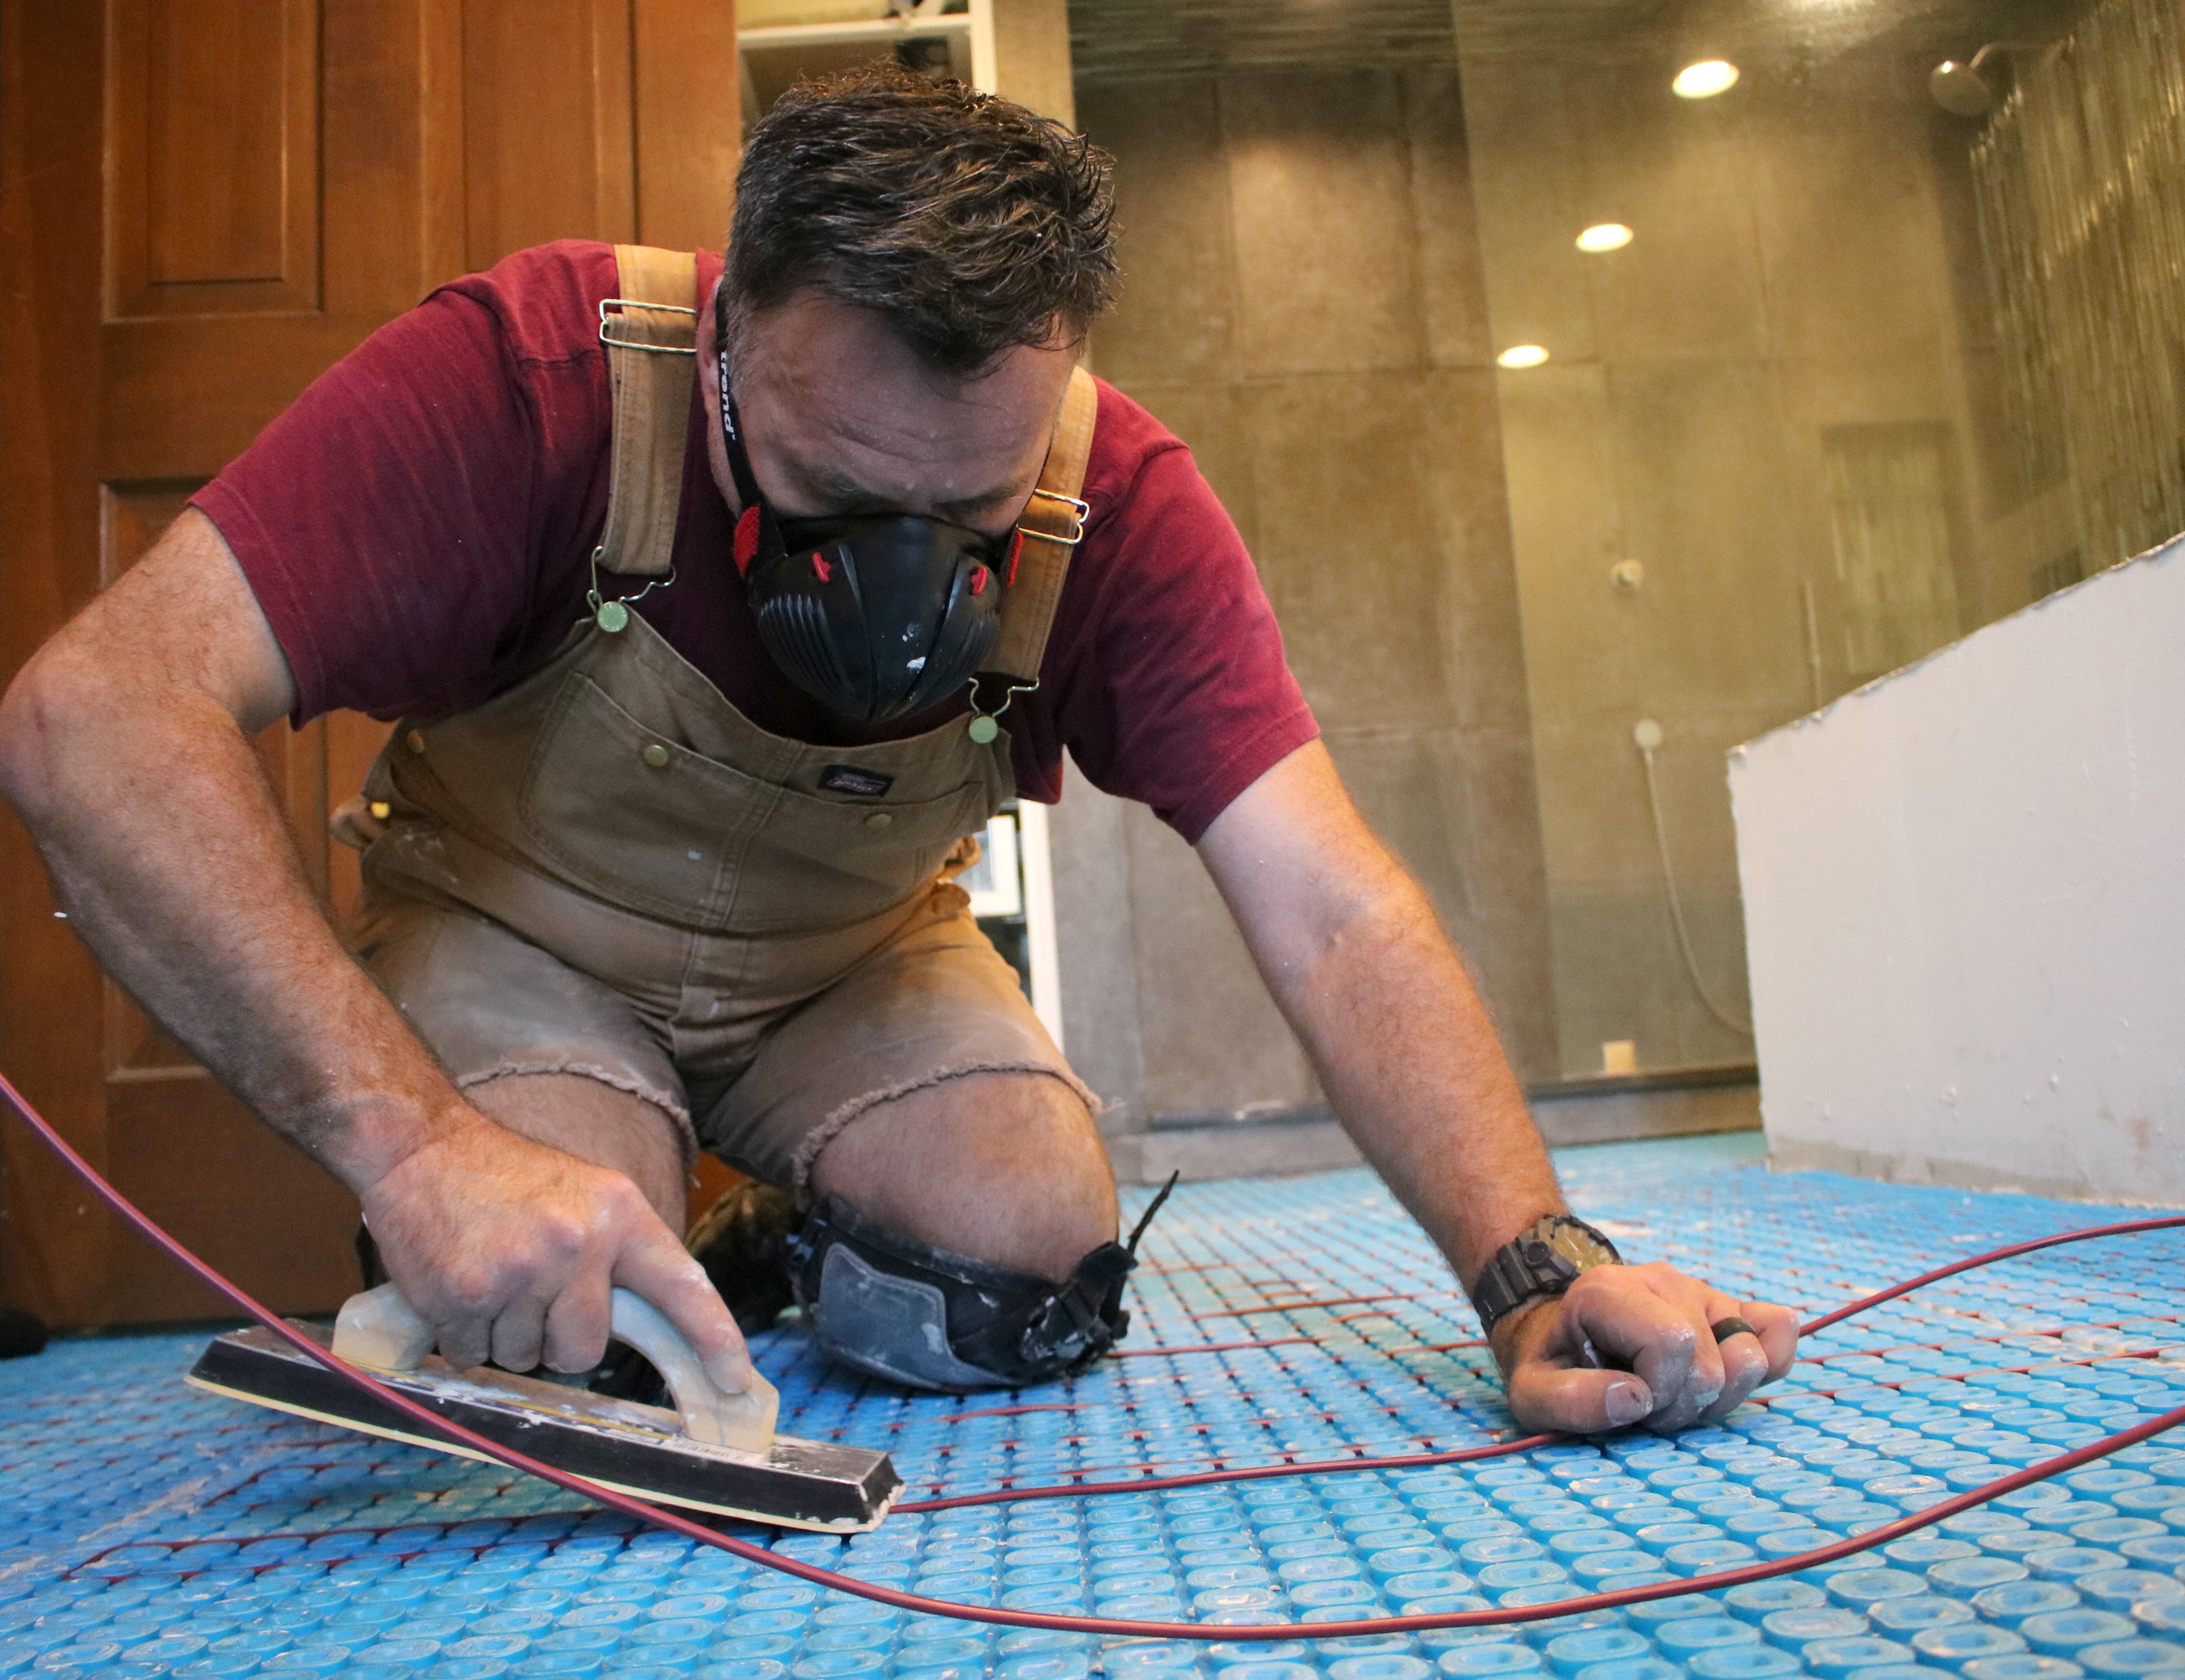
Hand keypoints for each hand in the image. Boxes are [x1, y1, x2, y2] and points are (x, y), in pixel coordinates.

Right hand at [357, 1112, 754, 1393]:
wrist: (423, 1148)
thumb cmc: (509, 1180)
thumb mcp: (588, 1197)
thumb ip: (619, 1258)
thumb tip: (649, 1329)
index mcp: (620, 1215)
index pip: (682, 1286)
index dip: (716, 1340)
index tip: (737, 1382)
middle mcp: (578, 1243)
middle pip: (586, 1350)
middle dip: (558, 1338)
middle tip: (531, 1291)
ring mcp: (520, 1271)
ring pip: (527, 1358)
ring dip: (507, 1335)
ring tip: (492, 1276)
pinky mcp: (465, 1295)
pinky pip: (475, 1357)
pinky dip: (465, 1336)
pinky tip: (458, 1287)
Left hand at [1491, 1261, 1798, 1433]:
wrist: (1564, 1329)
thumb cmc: (1551, 1364)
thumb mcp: (1532, 1393)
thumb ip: (1570, 1402)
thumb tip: (1635, 1398)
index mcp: (1608, 1292)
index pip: (1672, 1345)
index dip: (1657, 1392)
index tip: (1627, 1401)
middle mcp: (1661, 1281)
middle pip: (1712, 1364)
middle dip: (1683, 1405)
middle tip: (1647, 1404)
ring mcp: (1702, 1291)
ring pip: (1750, 1357)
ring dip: (1717, 1396)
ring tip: (1674, 1393)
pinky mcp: (1731, 1308)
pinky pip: (1779, 1331)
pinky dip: (1767, 1364)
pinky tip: (1722, 1378)